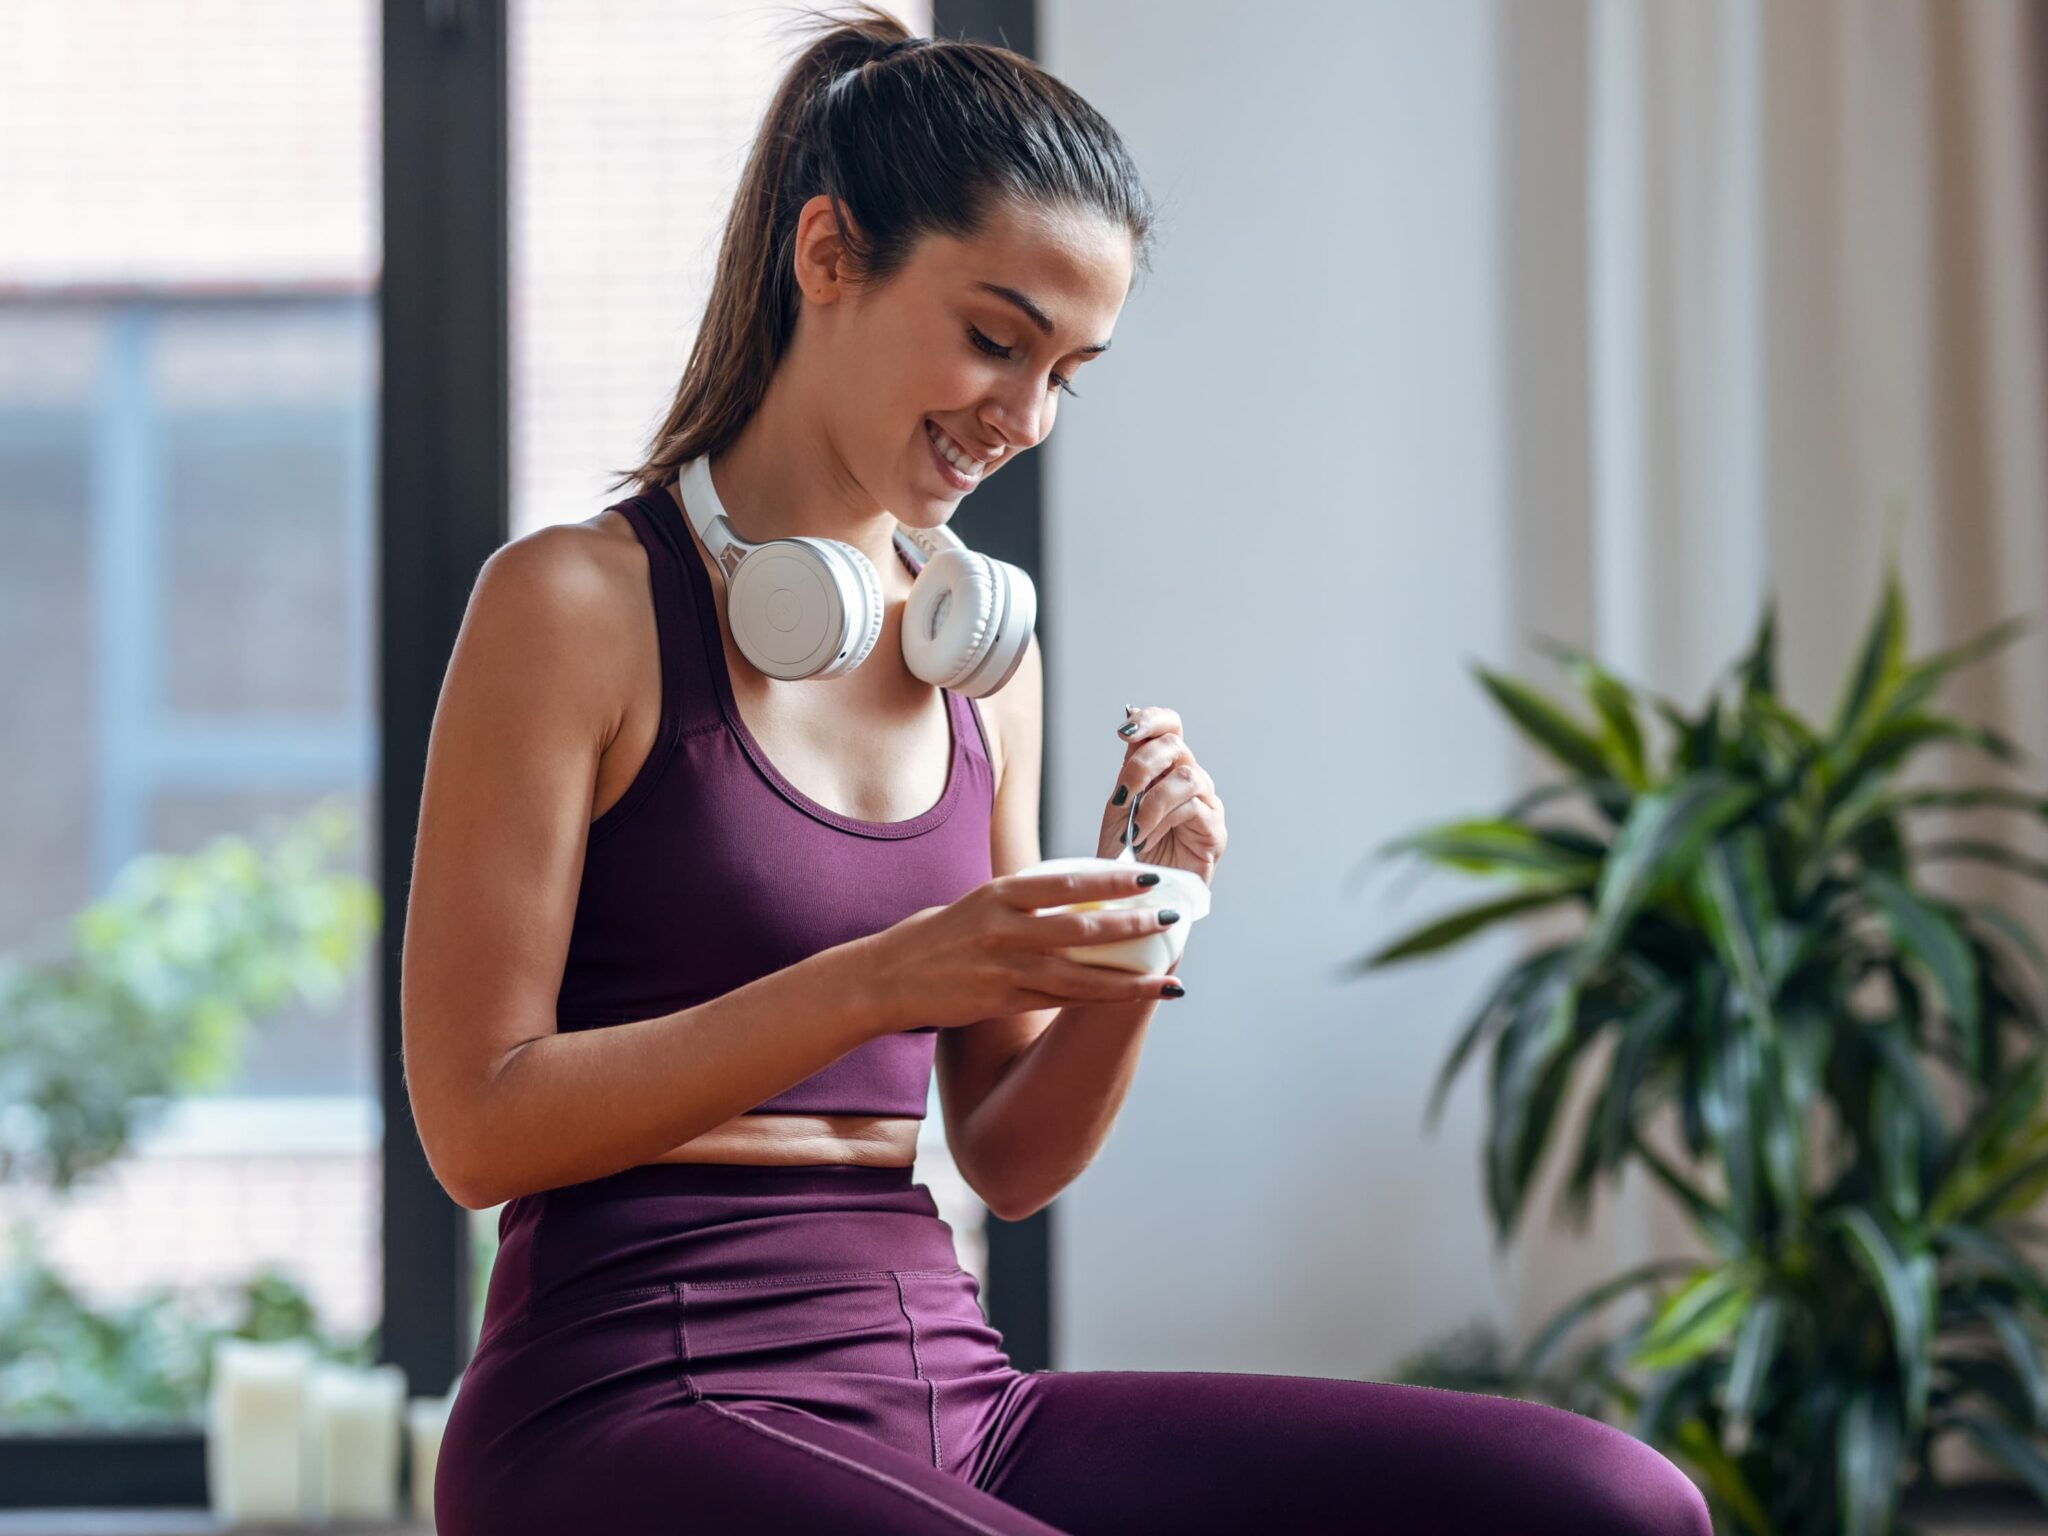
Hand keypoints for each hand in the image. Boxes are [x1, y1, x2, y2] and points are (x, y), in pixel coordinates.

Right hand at [860, 865, 1190, 1031]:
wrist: (885, 979)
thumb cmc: (934, 936)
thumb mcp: (976, 903)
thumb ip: (1021, 901)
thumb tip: (1074, 894)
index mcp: (999, 894)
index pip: (1067, 882)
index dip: (1112, 879)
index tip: (1149, 874)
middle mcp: (1004, 929)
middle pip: (1082, 928)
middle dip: (1133, 925)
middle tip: (1172, 920)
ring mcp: (1004, 969)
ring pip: (1080, 974)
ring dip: (1130, 977)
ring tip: (1170, 978)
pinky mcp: (1001, 1002)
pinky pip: (1061, 1002)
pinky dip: (1099, 1000)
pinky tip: (1130, 999)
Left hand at [1099, 704, 1226, 886]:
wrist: (1135, 895)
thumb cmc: (1127, 853)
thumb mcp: (1119, 806)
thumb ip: (1129, 767)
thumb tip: (1130, 716)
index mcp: (1164, 768)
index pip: (1169, 726)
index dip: (1151, 719)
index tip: (1124, 731)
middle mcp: (1190, 779)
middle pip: (1175, 746)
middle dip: (1142, 767)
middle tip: (1122, 797)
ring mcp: (1207, 803)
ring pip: (1187, 776)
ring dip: (1153, 801)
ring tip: (1135, 829)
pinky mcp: (1215, 831)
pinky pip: (1194, 808)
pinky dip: (1164, 821)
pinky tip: (1146, 839)